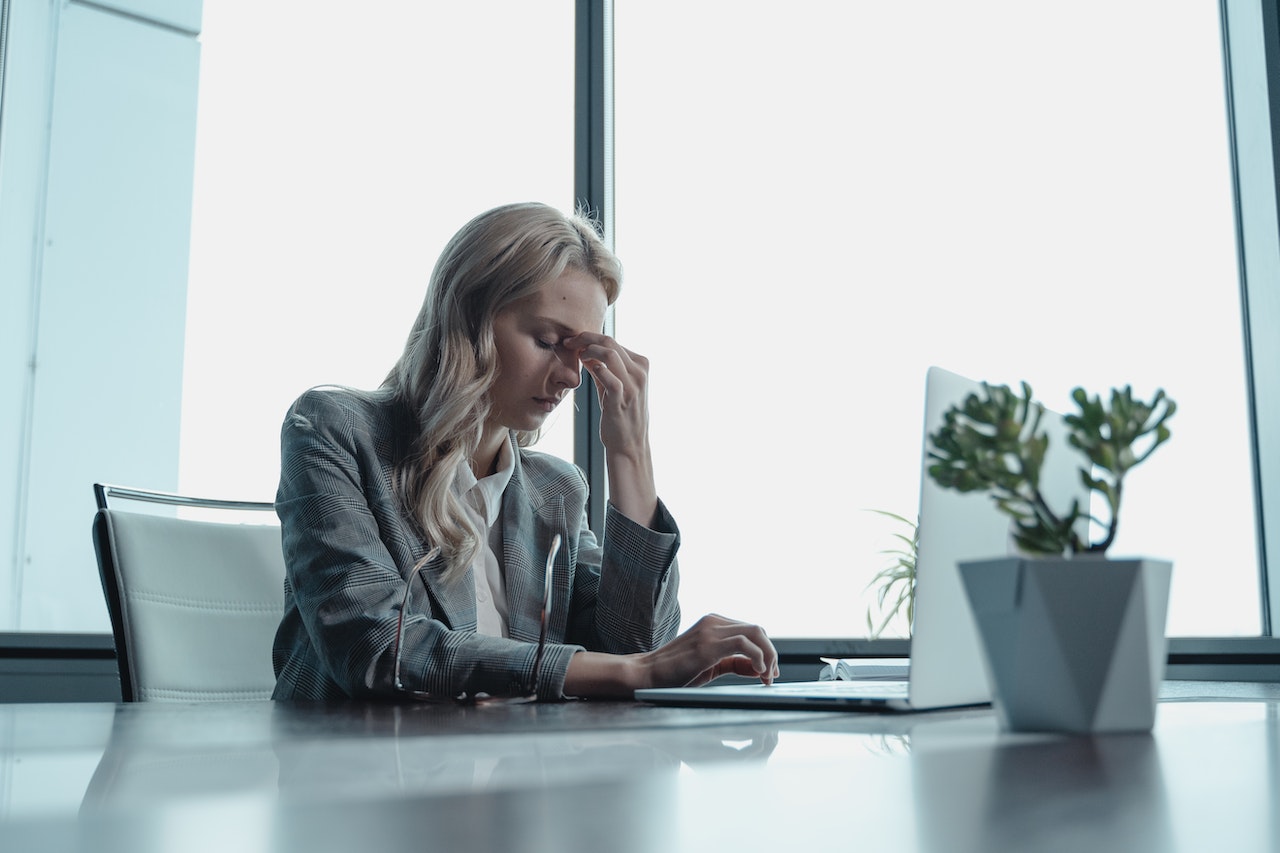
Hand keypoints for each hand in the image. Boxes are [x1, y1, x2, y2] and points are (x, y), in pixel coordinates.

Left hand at [563, 331, 649, 457]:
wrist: (629, 444)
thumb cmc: (620, 415)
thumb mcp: (612, 387)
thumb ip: (601, 368)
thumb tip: (584, 351)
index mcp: (641, 365)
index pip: (613, 342)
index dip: (590, 337)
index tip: (574, 341)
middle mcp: (640, 372)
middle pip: (610, 342)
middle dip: (586, 338)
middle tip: (569, 342)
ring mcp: (633, 385)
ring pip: (610, 354)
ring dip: (588, 350)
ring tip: (576, 355)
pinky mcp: (622, 399)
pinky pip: (608, 377)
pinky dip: (596, 369)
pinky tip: (586, 370)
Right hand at [563, 614, 777, 697]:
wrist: (646, 675)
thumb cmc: (674, 673)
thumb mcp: (710, 665)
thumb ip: (733, 662)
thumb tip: (758, 668)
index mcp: (713, 623)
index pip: (751, 631)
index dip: (766, 651)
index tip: (769, 673)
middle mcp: (713, 621)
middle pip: (758, 629)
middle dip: (771, 653)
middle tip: (772, 677)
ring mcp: (710, 630)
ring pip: (756, 633)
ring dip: (769, 656)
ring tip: (767, 677)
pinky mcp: (707, 644)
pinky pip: (744, 643)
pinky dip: (758, 657)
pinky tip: (757, 673)